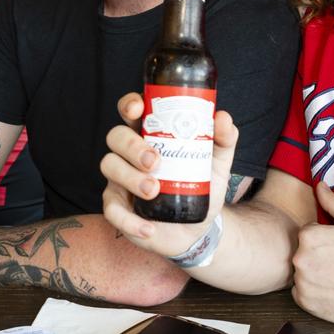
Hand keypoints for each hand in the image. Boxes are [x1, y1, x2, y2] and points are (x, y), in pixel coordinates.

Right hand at [100, 92, 237, 258]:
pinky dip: (129, 220)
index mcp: (150, 134)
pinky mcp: (118, 208)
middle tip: (155, 161)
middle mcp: (130, 153)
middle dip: (132, 146)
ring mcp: (120, 179)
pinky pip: (111, 211)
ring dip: (130, 177)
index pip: (131, 111)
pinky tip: (148, 228)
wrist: (198, 228)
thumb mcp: (217, 162)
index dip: (129, 104)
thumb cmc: (200, 185)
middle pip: (115, 136)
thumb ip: (224, 139)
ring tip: (153, 190)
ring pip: (109, 166)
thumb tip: (222, 118)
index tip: (138, 109)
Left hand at [291, 184, 333, 325]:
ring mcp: (300, 281)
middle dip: (317, 256)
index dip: (325, 240)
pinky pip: (301, 292)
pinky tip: (331, 289)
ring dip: (314, 274)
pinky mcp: (304, 301)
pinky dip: (312, 292)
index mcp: (308, 236)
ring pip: (302, 273)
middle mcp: (299, 258)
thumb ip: (333, 202)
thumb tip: (319, 186)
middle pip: (303, 253)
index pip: (308, 234)